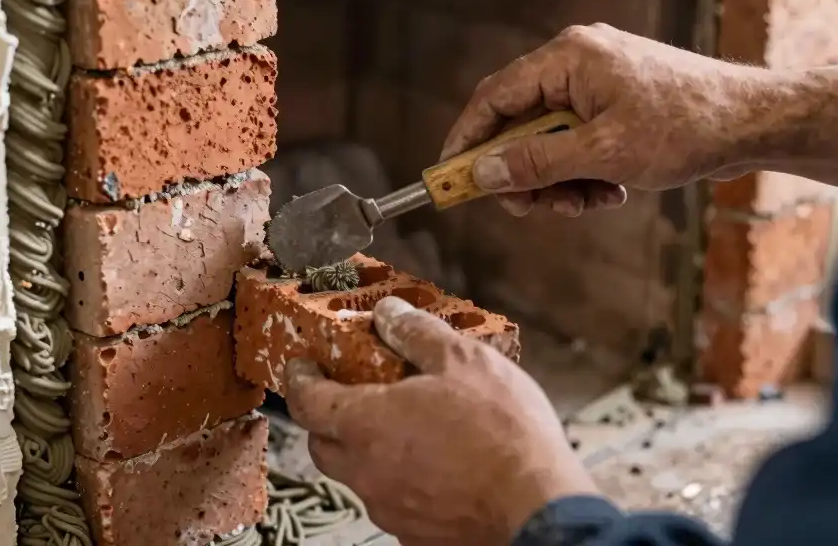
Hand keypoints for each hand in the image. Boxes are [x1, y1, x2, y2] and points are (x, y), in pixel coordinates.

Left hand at [284, 296, 597, 545]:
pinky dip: (399, 478)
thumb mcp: (461, 360)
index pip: (306, 401)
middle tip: (347, 391)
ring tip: (402, 424)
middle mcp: (367, 472)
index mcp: (365, 424)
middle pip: (323, 443)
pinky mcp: (417, 534)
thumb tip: (388, 314)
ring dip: (365, 448)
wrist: (539, 509)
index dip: (299, 379)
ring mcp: (390, 509)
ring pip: (358, 475)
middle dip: (326, 416)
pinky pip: (393, 500)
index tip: (301, 365)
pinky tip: (432, 463)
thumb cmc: (501, 432)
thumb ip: (416, 332)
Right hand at [441, 24, 763, 217]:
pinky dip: (583, 170)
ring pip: (549, 138)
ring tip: (588, 202)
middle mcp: (576, 61)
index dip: (466, 139)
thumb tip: (483, 173)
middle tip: (533, 208)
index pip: (493, 97)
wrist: (755, 121)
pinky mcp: (615, 99)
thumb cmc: (686, 127)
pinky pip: (577, 138)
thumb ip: (536, 162)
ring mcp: (597, 79)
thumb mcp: (603, 154)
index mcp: (567, 58)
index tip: (450, 177)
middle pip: (520, 122)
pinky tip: (610, 190)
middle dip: (524, 172)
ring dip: (558, 179)